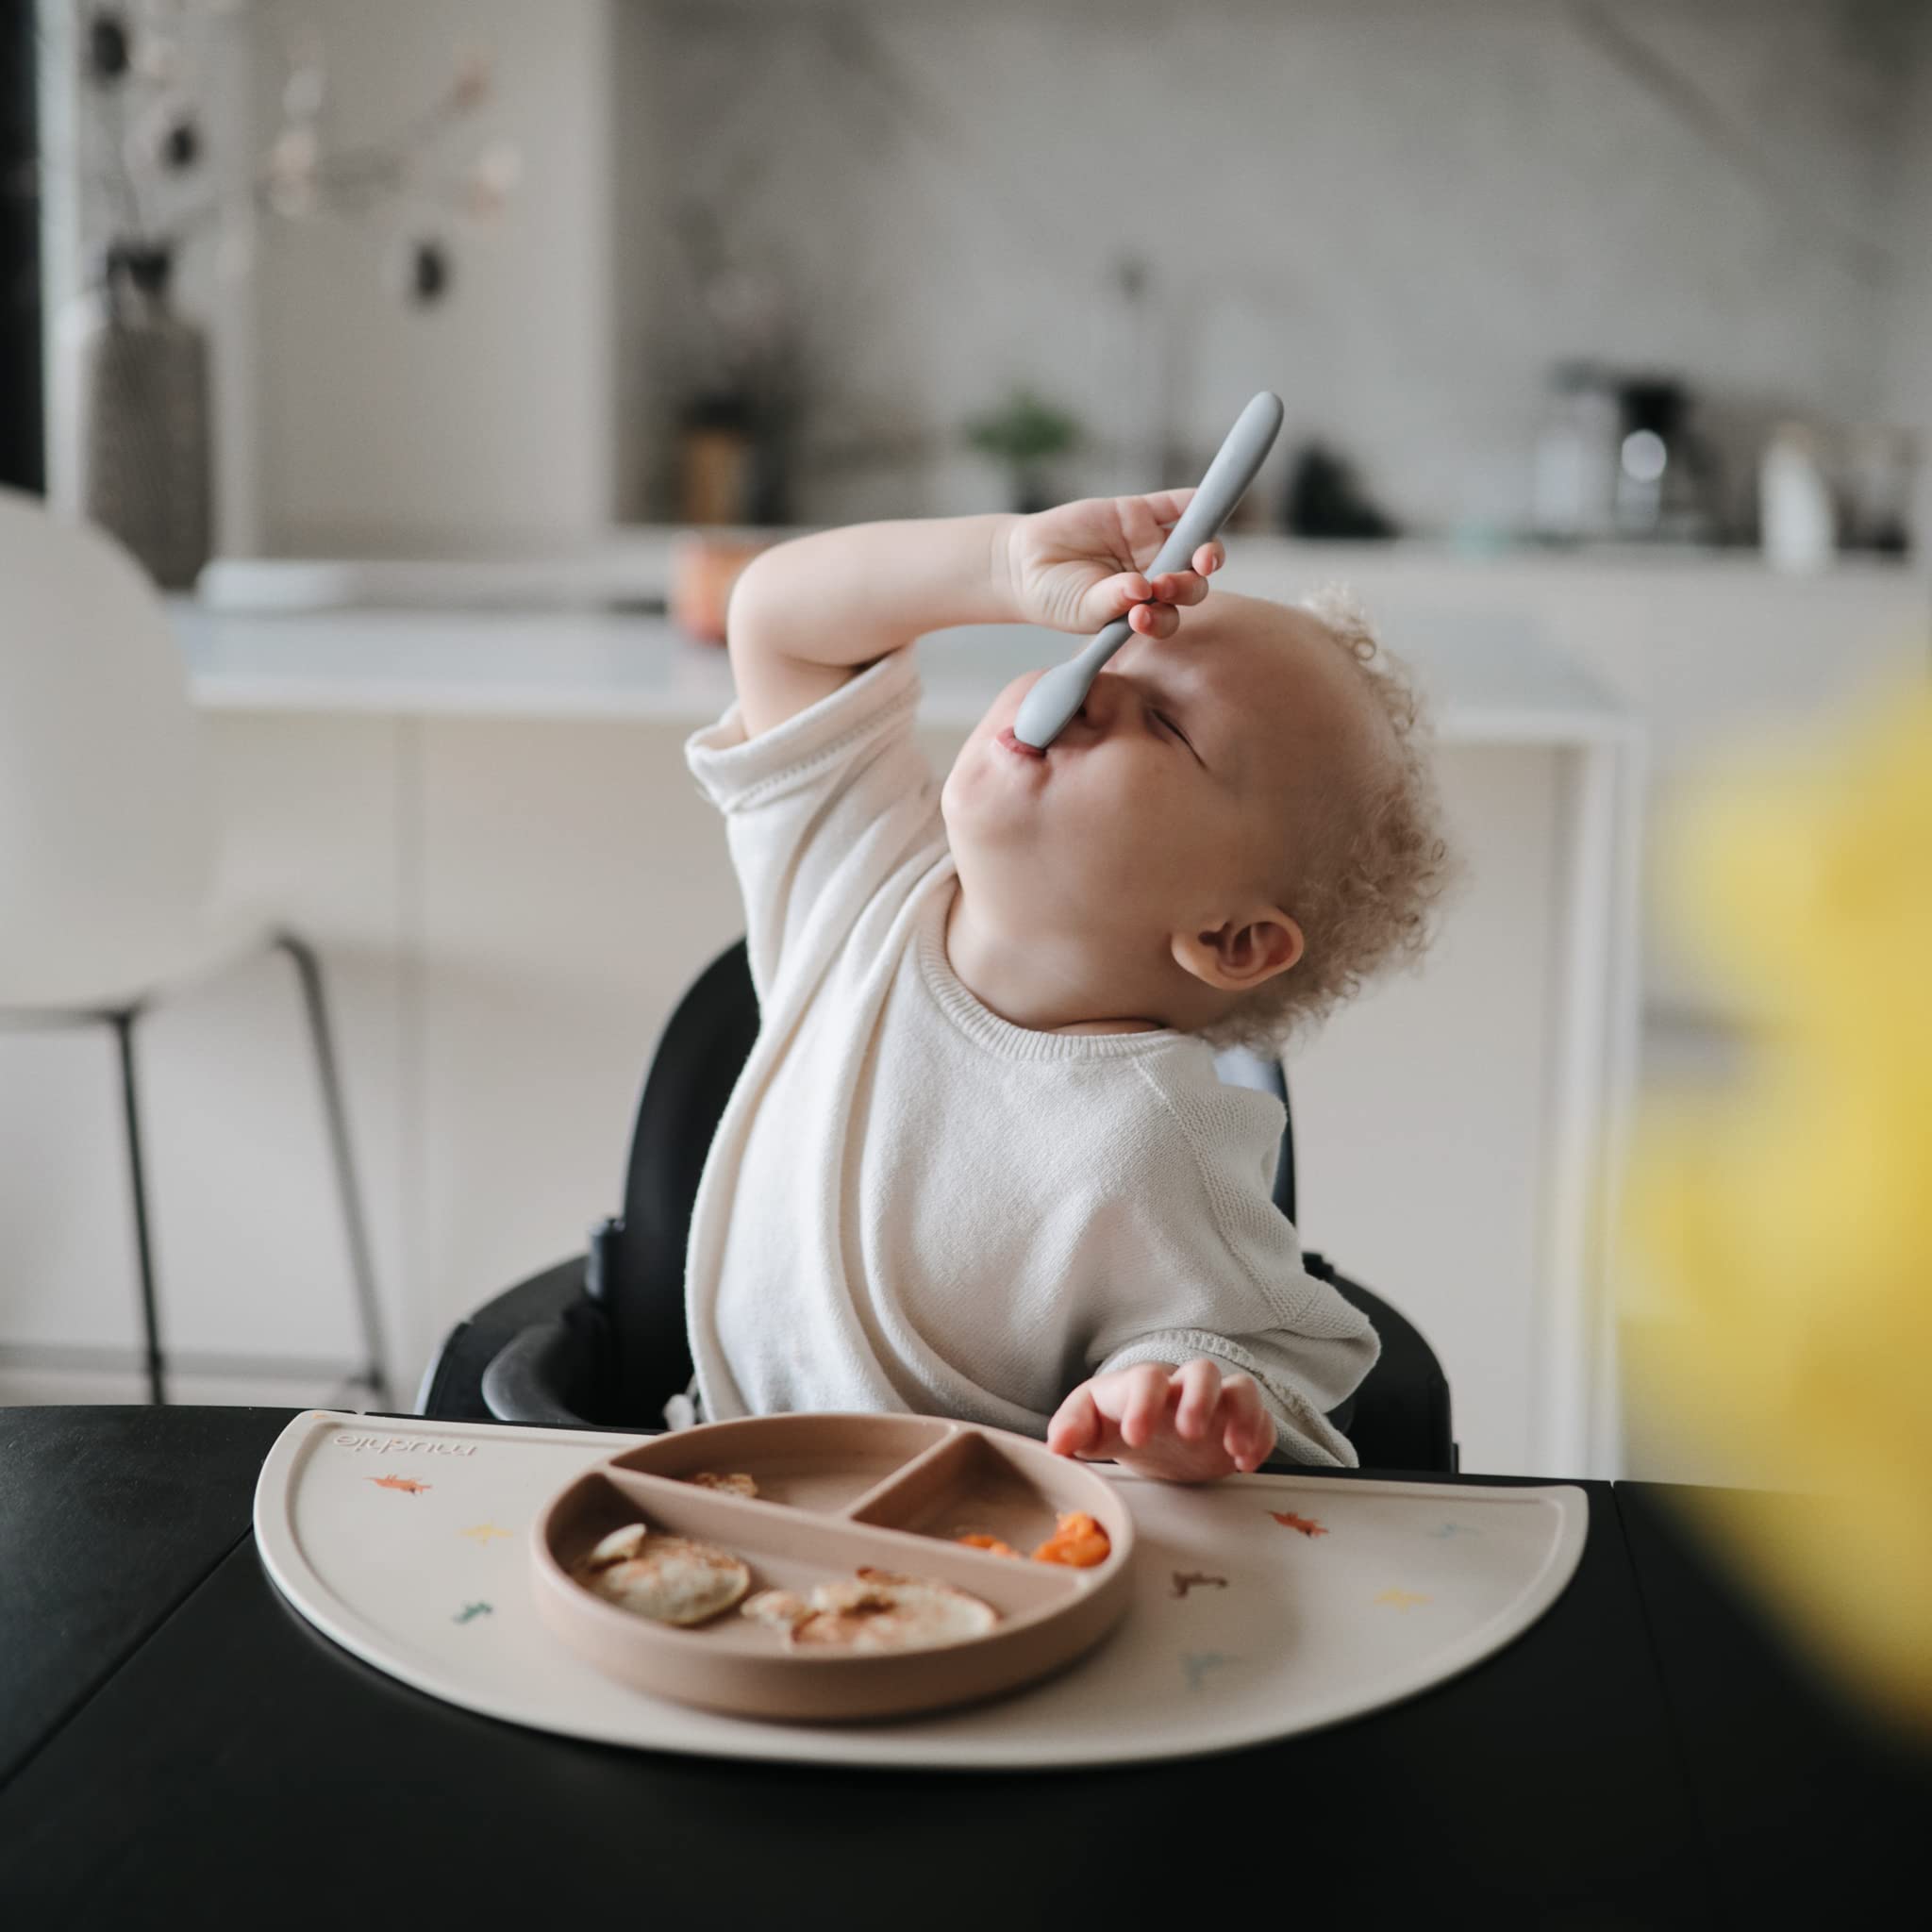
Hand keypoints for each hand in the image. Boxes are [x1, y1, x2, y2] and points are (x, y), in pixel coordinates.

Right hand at [999, 492, 1223, 642]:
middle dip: (1186, 587)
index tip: (1140, 618)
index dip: (1162, 619)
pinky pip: (1175, 504)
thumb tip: (1142, 590)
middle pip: (1189, 584)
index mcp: (1143, 610)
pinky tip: (1204, 502)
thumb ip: (1113, 602)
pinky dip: (1195, 502)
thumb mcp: (1082, 608)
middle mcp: (1154, 578)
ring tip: (1203, 558)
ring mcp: (1151, 544)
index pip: (1168, 617)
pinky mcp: (1141, 512)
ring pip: (1192, 545)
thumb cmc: (1056, 596)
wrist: (1026, 562)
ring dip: (1206, 552)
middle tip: (1165, 585)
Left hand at [1047, 1360, 1276, 1482]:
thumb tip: (1057, 1446)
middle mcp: (1181, 1389)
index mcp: (1142, 1386)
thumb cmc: (1115, 1420)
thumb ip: (1072, 1427)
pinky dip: (1262, 1437)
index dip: (1144, 1404)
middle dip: (1199, 1400)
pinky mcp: (1236, 1425)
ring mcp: (1214, 1405)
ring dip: (1243, 1415)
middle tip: (1189, 1434)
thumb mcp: (1089, 1424)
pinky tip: (1247, 1462)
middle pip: (1202, 1371)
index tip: (1136, 1438)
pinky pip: (1263, 1419)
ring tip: (1234, 1449)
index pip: (1146, 1379)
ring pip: (1241, 1388)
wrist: (1146, 1432)